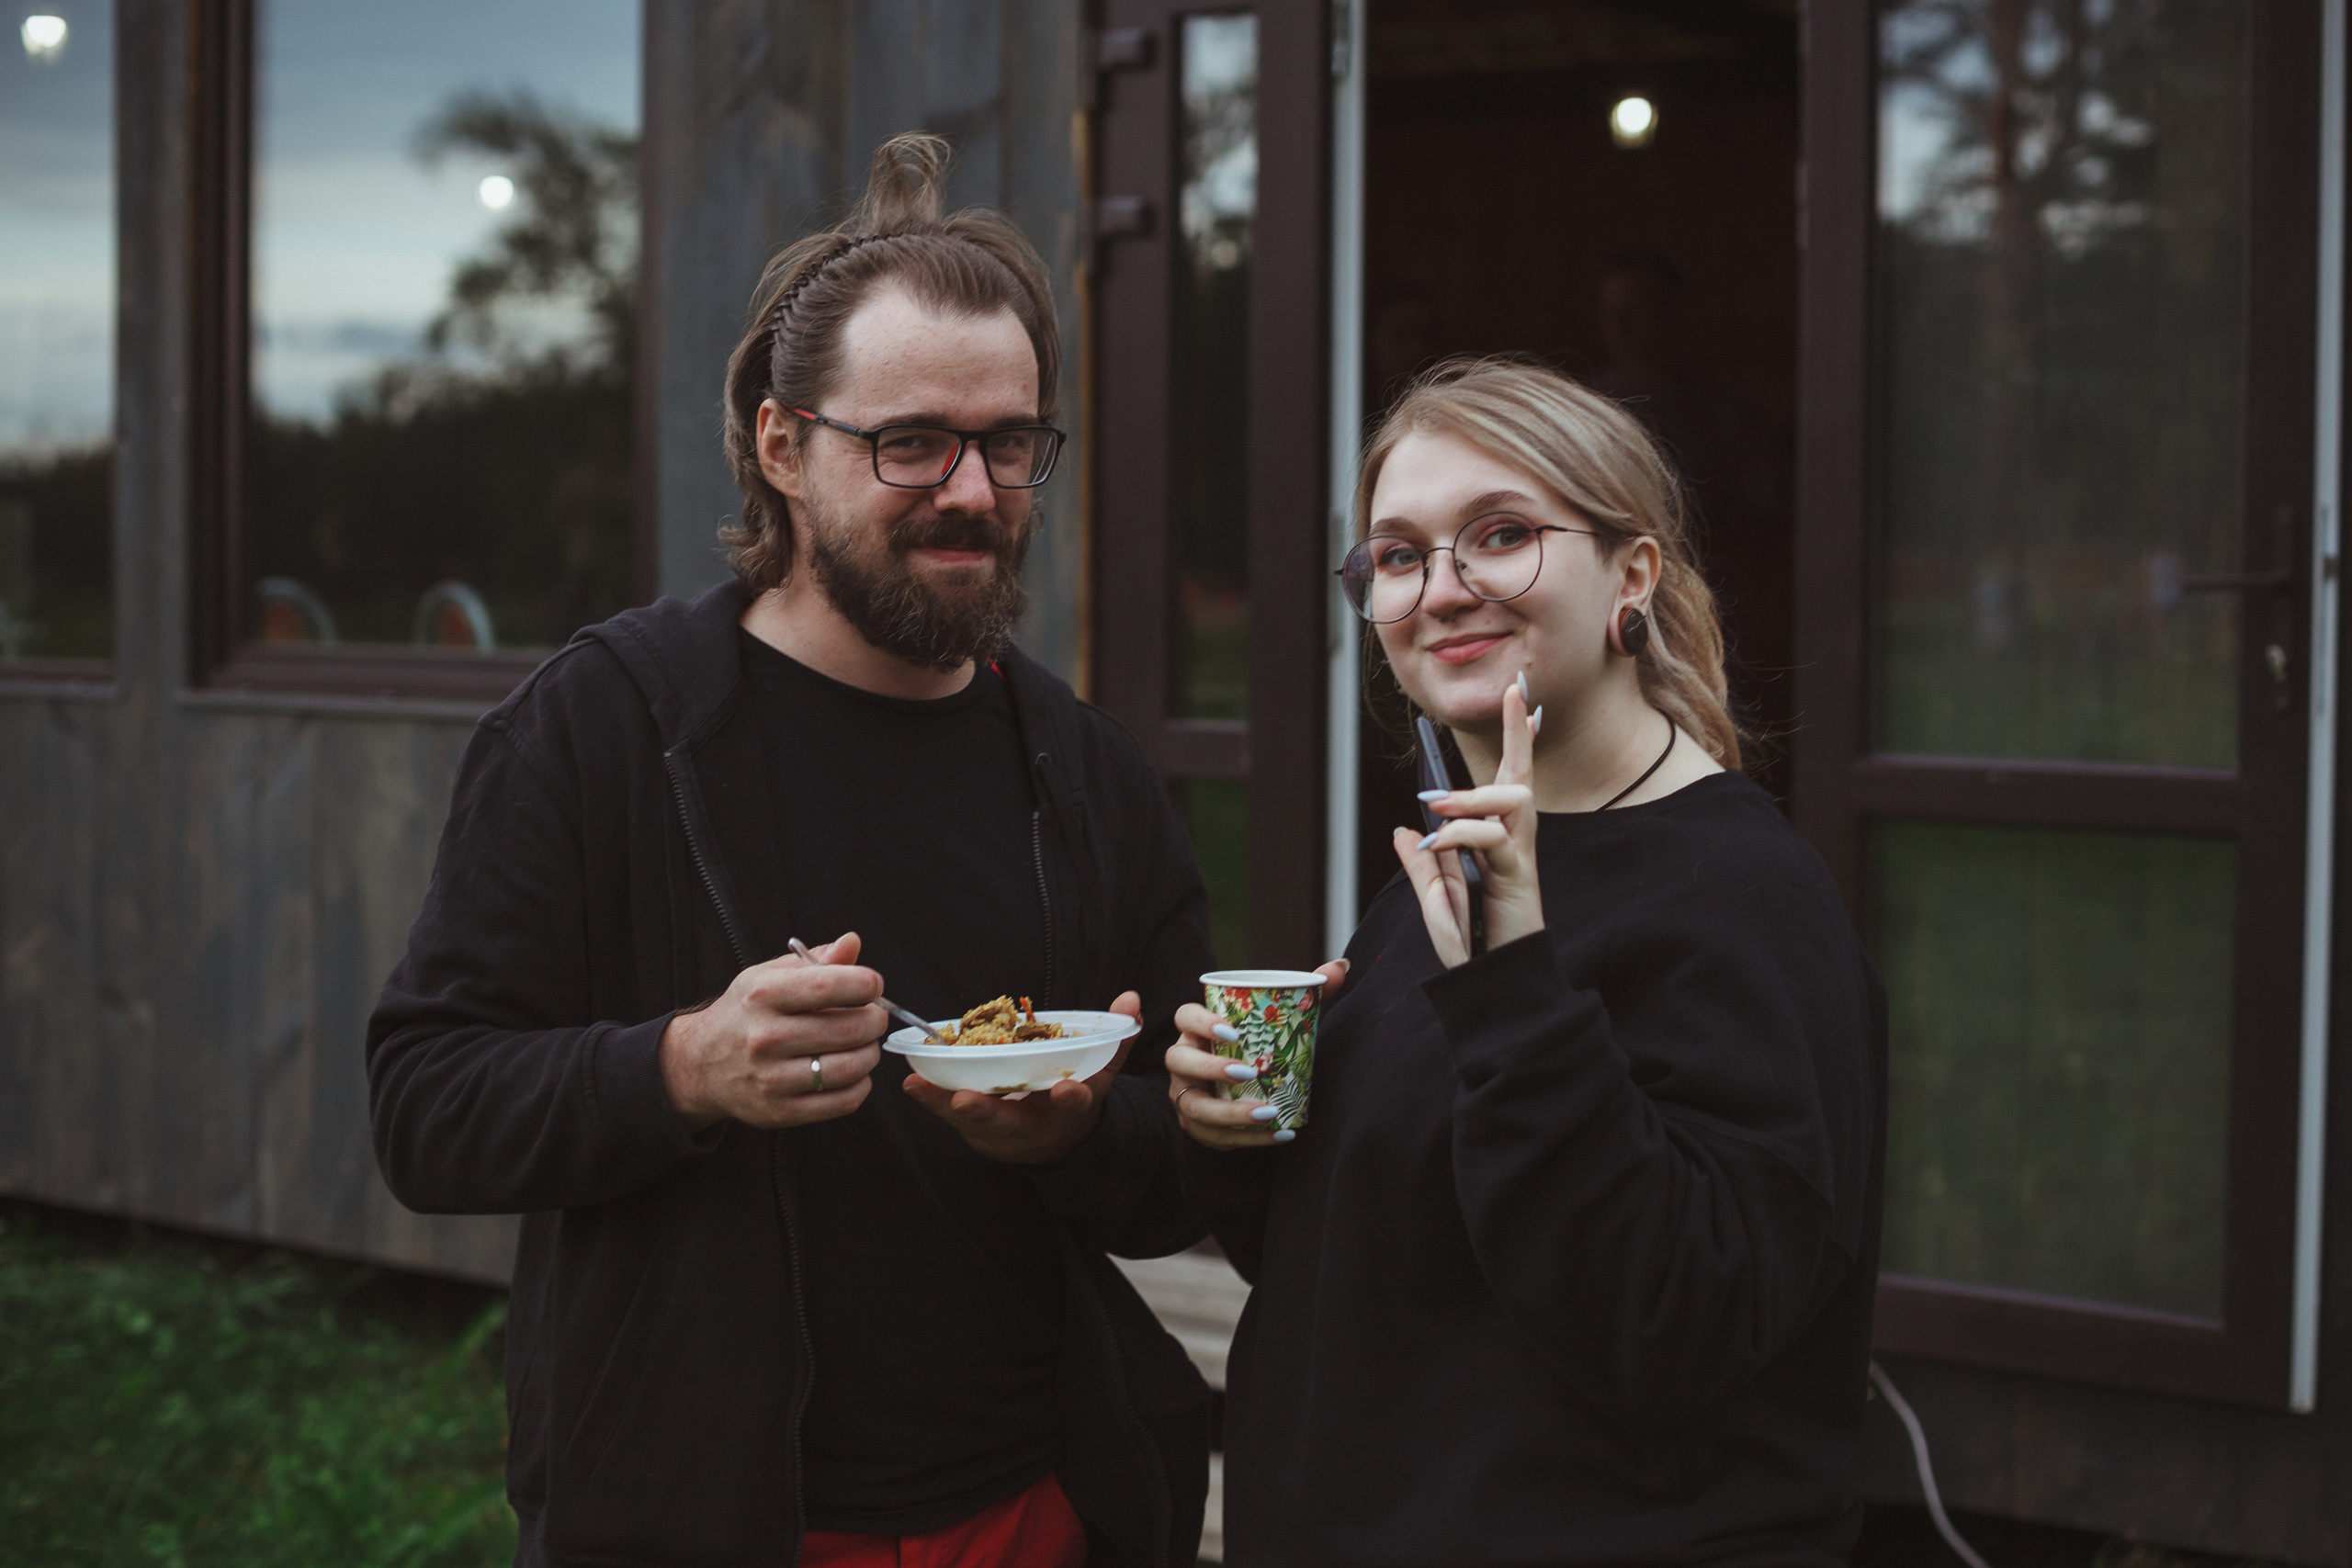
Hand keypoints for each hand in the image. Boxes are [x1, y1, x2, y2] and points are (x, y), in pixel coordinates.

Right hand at [657, 933, 886, 1129]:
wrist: (701, 1064)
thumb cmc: (746, 1013)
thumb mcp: (769, 976)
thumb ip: (816, 960)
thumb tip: (853, 942)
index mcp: (763, 995)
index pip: (829, 985)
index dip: (865, 984)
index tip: (873, 986)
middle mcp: (765, 1037)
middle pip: (849, 1029)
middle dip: (874, 1021)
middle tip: (873, 1017)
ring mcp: (772, 1079)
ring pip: (851, 1068)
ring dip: (870, 1054)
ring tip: (863, 1044)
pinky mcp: (780, 1111)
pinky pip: (844, 1102)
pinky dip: (861, 1086)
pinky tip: (852, 1072)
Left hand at [902, 991, 1141, 1164]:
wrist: (1054, 1142)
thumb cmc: (1075, 1095)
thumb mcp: (1101, 1072)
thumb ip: (1116, 1037)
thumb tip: (1129, 998)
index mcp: (1067, 1112)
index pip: (1072, 1107)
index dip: (1071, 1099)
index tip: (1068, 1091)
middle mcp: (1031, 1127)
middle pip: (1008, 1123)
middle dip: (987, 1112)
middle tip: (966, 1101)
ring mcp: (999, 1131)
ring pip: (971, 1121)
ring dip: (944, 1105)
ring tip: (917, 1086)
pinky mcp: (974, 1129)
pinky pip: (950, 1116)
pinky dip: (931, 1100)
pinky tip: (911, 1083)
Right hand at [1167, 959, 1348, 1149]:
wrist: (1242, 1092)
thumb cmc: (1257, 1048)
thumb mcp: (1276, 1024)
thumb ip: (1306, 995)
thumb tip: (1341, 966)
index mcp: (1196, 1030)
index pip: (1184, 1016)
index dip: (1201, 1021)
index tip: (1232, 1030)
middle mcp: (1183, 1062)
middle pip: (1180, 1061)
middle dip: (1211, 1068)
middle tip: (1250, 1072)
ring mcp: (1186, 1096)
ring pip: (1195, 1108)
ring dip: (1230, 1113)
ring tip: (1268, 1113)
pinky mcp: (1199, 1128)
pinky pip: (1217, 1138)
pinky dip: (1250, 1140)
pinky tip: (1280, 1135)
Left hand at [1394, 679, 1542, 966]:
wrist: (1491, 985)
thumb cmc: (1472, 946)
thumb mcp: (1436, 900)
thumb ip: (1424, 865)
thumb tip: (1404, 830)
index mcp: (1496, 842)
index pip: (1503, 783)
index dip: (1514, 742)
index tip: (1519, 700)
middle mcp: (1513, 841)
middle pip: (1520, 777)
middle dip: (1519, 733)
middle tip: (1516, 692)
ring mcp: (1518, 857)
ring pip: (1511, 799)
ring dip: (1468, 795)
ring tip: (1433, 804)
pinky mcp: (1517, 877)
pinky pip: (1491, 839)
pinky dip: (1459, 835)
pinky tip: (1434, 845)